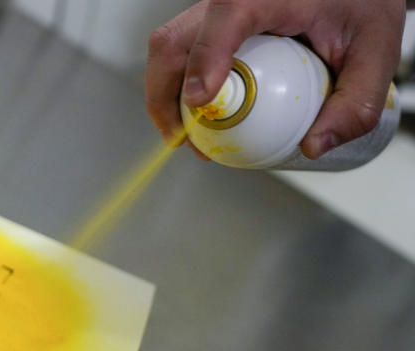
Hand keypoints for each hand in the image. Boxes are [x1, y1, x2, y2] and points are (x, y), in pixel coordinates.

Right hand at [146, 0, 405, 157]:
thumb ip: (355, 103)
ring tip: (187, 135)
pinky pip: (178, 54)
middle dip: (165, 99)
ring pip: (167, 49)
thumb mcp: (375, 50)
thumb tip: (313, 146)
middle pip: (174, 43)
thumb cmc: (360, 3)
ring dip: (165, 97)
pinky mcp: (208, 24)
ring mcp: (213, 11)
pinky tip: (195, 117)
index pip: (226, 18)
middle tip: (184, 139)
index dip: (206, 60)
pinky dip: (176, 88)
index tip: (202, 103)